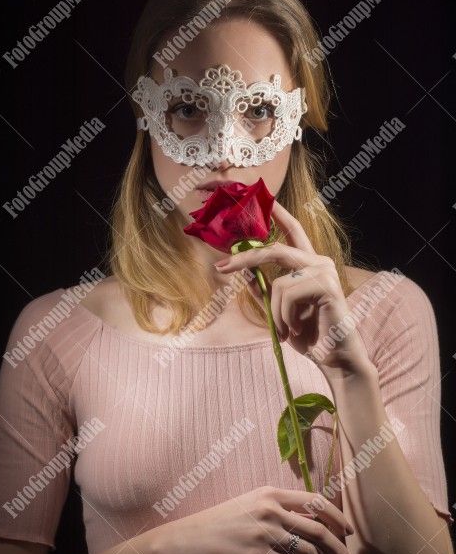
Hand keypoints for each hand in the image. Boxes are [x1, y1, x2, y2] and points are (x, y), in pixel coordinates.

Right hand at [166, 486, 354, 553]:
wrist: (189, 540)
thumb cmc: (219, 523)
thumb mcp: (249, 505)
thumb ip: (276, 509)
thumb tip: (307, 522)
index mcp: (270, 493)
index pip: (314, 500)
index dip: (336, 516)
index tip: (348, 530)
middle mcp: (270, 510)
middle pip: (318, 527)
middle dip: (340, 547)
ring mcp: (264, 533)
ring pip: (309, 550)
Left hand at [214, 200, 369, 376]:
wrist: (334, 358)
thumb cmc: (308, 334)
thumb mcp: (277, 311)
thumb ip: (263, 290)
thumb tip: (242, 271)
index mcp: (308, 264)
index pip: (292, 229)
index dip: (277, 211)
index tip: (260, 195)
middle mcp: (318, 262)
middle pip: (275, 249)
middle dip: (245, 258)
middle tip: (219, 268)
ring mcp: (325, 271)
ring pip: (278, 283)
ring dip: (273, 313)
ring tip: (283, 331)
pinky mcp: (327, 286)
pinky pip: (287, 295)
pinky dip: (283, 317)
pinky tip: (294, 330)